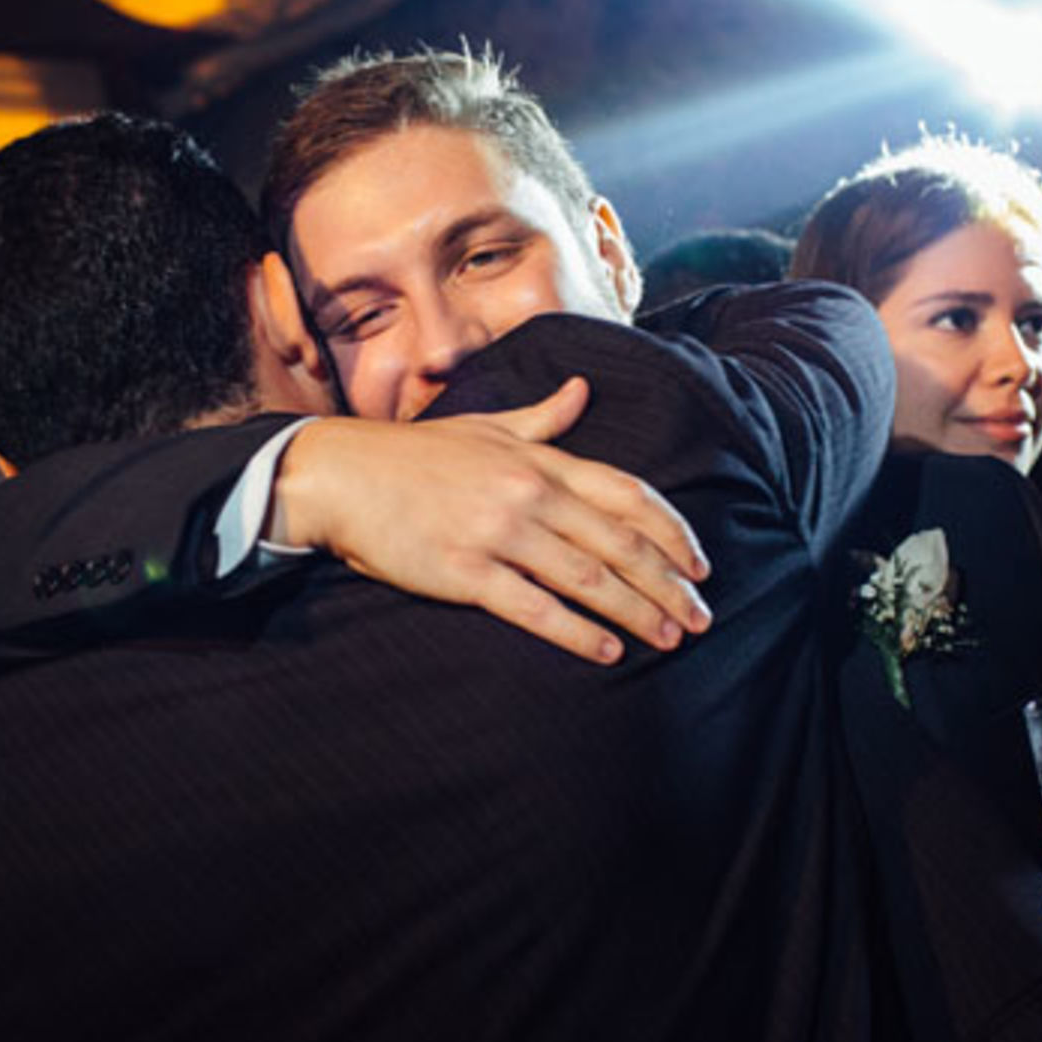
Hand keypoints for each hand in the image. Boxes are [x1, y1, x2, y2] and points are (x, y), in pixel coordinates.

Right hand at [270, 378, 711, 664]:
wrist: (341, 475)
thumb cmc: (414, 454)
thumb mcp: (485, 425)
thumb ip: (542, 418)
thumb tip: (583, 390)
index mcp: (538, 459)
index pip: (628, 494)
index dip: (672, 532)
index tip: (701, 564)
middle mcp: (528, 493)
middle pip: (620, 542)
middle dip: (669, 584)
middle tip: (701, 618)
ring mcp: (498, 532)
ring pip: (588, 577)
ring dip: (637, 611)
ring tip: (669, 638)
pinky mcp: (464, 572)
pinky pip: (535, 608)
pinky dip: (577, 632)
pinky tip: (607, 651)